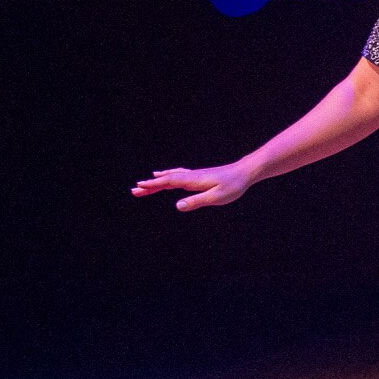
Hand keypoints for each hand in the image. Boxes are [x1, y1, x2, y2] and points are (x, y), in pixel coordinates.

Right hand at [131, 163, 254, 210]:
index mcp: (192, 180)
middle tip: (134, 190)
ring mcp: (194, 175)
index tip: (139, 187)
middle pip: (166, 180)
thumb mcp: (216, 197)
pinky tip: (164, 175)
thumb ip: (197, 201)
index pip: (168, 183)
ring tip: (144, 184)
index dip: (153, 185)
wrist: (244, 172)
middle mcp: (190, 176)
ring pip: (170, 177)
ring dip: (157, 181)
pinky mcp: (197, 176)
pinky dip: (167, 176)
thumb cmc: (232, 186)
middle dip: (150, 185)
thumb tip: (178, 206)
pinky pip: (177, 175)